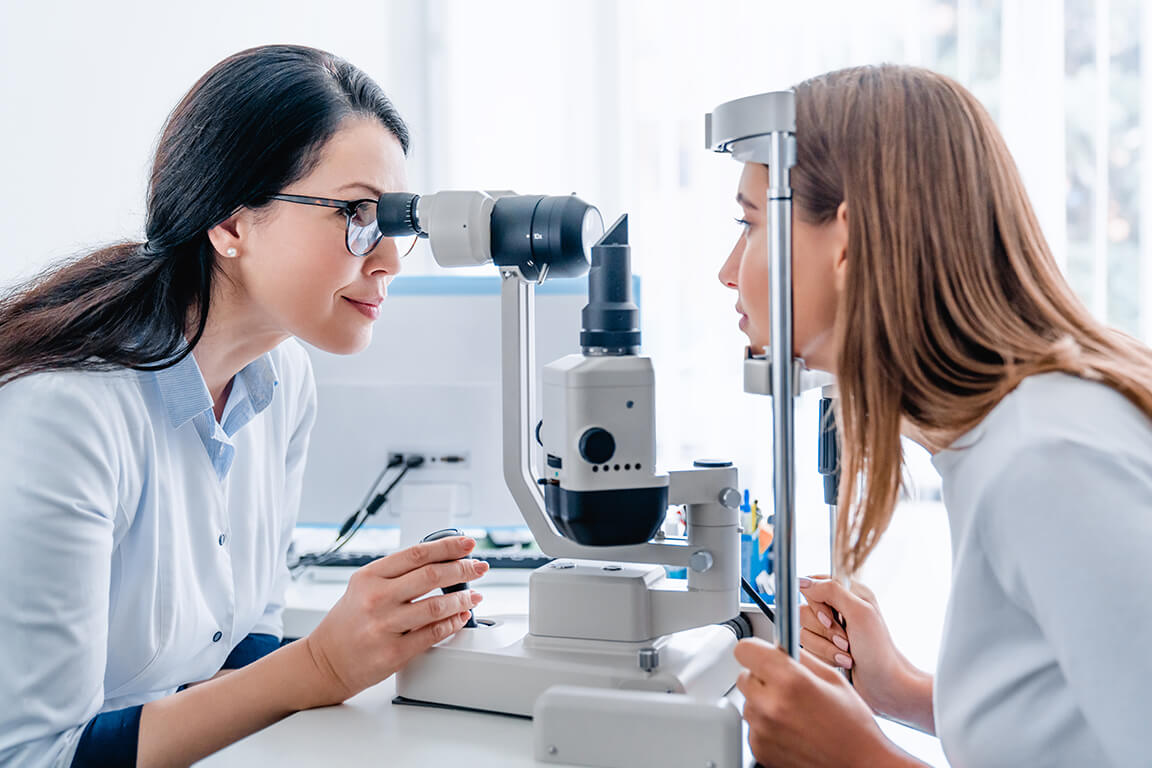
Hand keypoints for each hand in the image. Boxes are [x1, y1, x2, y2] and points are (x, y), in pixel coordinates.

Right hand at [302, 536, 487, 705]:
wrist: (326, 661)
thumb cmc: (349, 621)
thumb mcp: (363, 586)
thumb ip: (396, 574)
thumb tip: (440, 560)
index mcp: (369, 577)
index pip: (416, 554)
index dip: (448, 547)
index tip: (467, 544)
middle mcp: (376, 598)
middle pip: (431, 576)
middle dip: (463, 569)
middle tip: (478, 567)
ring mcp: (384, 626)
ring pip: (436, 606)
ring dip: (463, 598)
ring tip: (474, 595)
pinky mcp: (393, 653)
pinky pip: (433, 634)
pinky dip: (453, 623)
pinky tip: (461, 617)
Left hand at [735, 639, 908, 766]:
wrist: (859, 764)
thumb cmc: (853, 725)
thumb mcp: (832, 677)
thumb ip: (799, 656)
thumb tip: (779, 644)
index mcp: (790, 681)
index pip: (745, 650)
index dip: (756, 650)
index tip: (764, 654)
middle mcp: (771, 705)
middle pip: (744, 676)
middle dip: (762, 677)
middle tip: (786, 685)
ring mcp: (763, 730)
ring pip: (748, 702)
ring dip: (763, 702)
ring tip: (793, 711)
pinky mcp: (760, 749)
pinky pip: (753, 726)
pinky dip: (766, 725)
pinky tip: (791, 729)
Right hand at [799, 575, 930, 729]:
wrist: (886, 686)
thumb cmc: (879, 651)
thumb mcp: (859, 613)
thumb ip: (831, 591)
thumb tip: (803, 581)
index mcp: (850, 593)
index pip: (814, 584)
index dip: (816, 602)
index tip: (829, 617)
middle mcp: (838, 609)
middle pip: (804, 610)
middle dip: (823, 630)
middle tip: (845, 640)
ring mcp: (830, 630)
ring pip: (804, 631)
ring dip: (825, 646)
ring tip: (846, 654)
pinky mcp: (825, 648)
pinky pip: (807, 648)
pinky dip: (824, 656)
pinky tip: (842, 662)